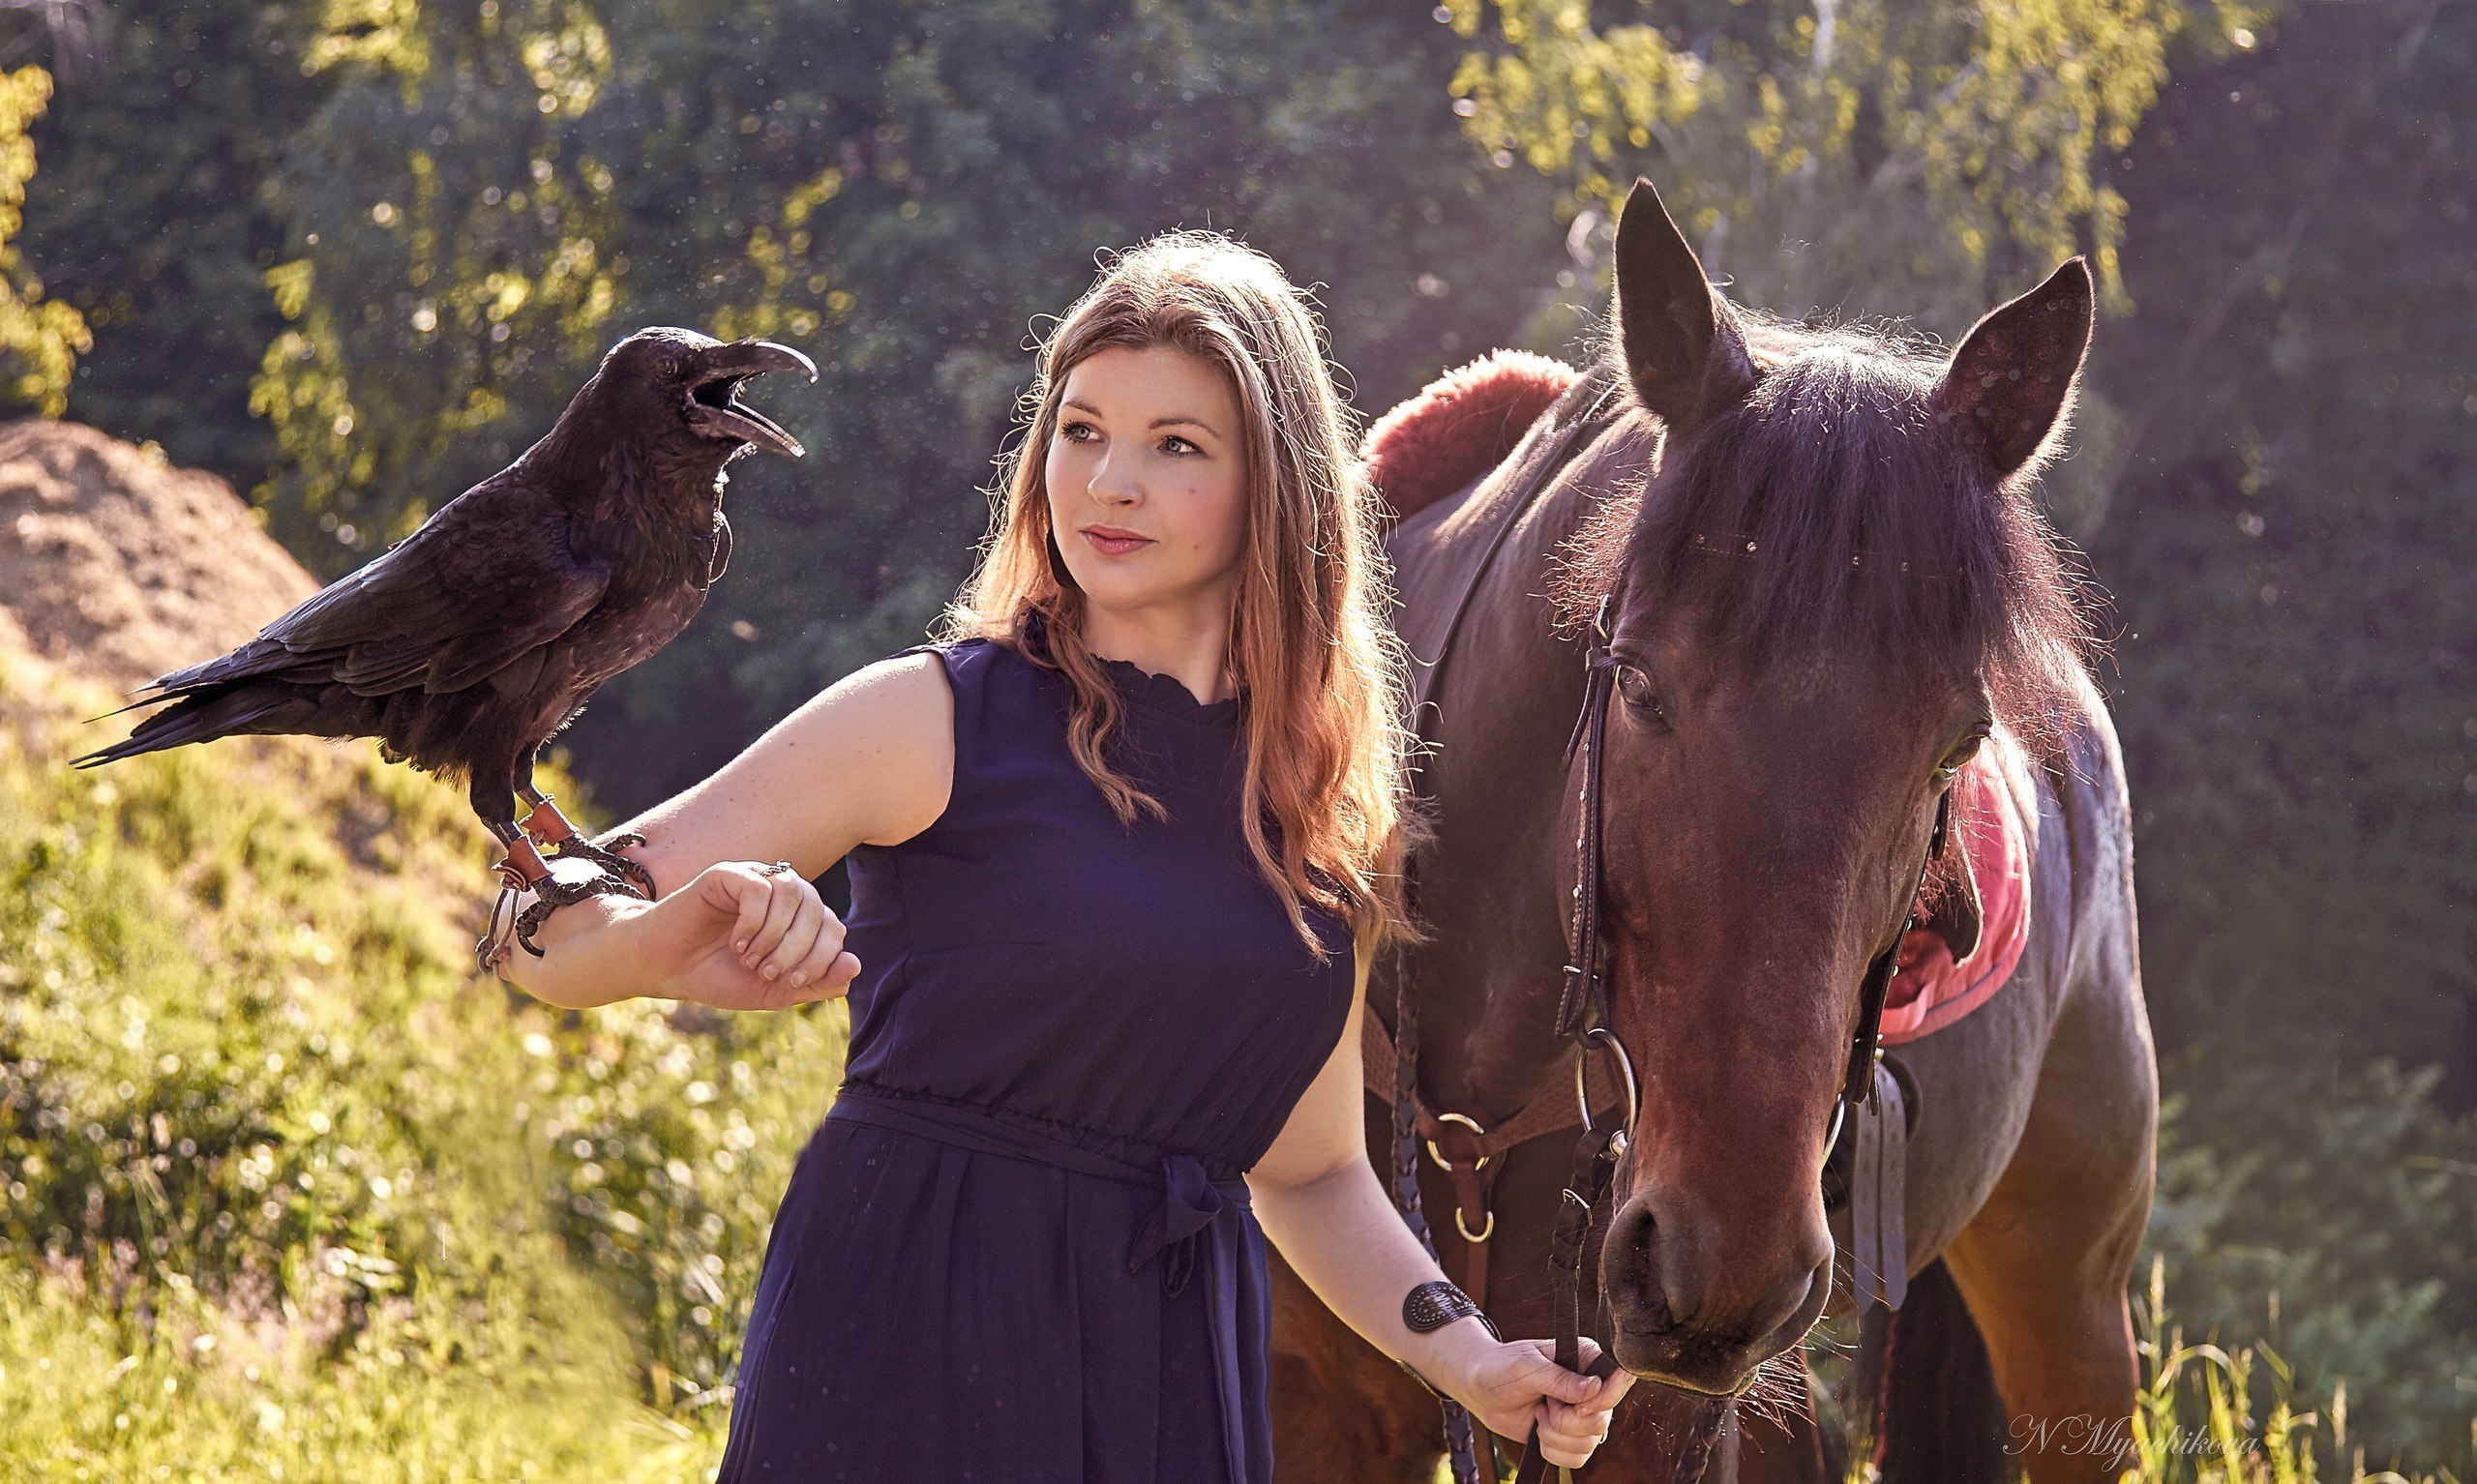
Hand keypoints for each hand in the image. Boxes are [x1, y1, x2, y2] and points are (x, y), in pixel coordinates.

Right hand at [629, 861, 860, 1008]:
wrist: (666, 968)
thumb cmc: (718, 976)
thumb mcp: (773, 991)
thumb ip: (815, 983)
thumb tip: (854, 966)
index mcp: (798, 919)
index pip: (834, 928)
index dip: (821, 959)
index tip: (791, 983)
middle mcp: (782, 894)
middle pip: (818, 910)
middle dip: (798, 950)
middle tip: (766, 973)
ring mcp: (756, 879)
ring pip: (793, 892)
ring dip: (775, 935)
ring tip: (749, 958)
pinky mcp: (727, 874)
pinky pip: (759, 887)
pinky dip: (753, 922)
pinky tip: (736, 942)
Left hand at [1440, 1328, 1633, 1469]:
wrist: (1479, 1390)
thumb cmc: (1500, 1368)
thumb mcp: (1527, 1367)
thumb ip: (1560, 1378)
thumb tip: (1595, 1386)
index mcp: (1586, 1359)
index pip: (1618, 1381)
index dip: (1600, 1401)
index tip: (1572, 1404)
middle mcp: (1590, 1388)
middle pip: (1601, 1421)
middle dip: (1565, 1421)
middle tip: (1543, 1404)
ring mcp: (1581, 1414)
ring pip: (1589, 1443)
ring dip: (1555, 1435)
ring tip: (1538, 1415)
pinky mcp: (1569, 1436)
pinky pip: (1577, 1459)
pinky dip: (1553, 1451)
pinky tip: (1538, 1432)